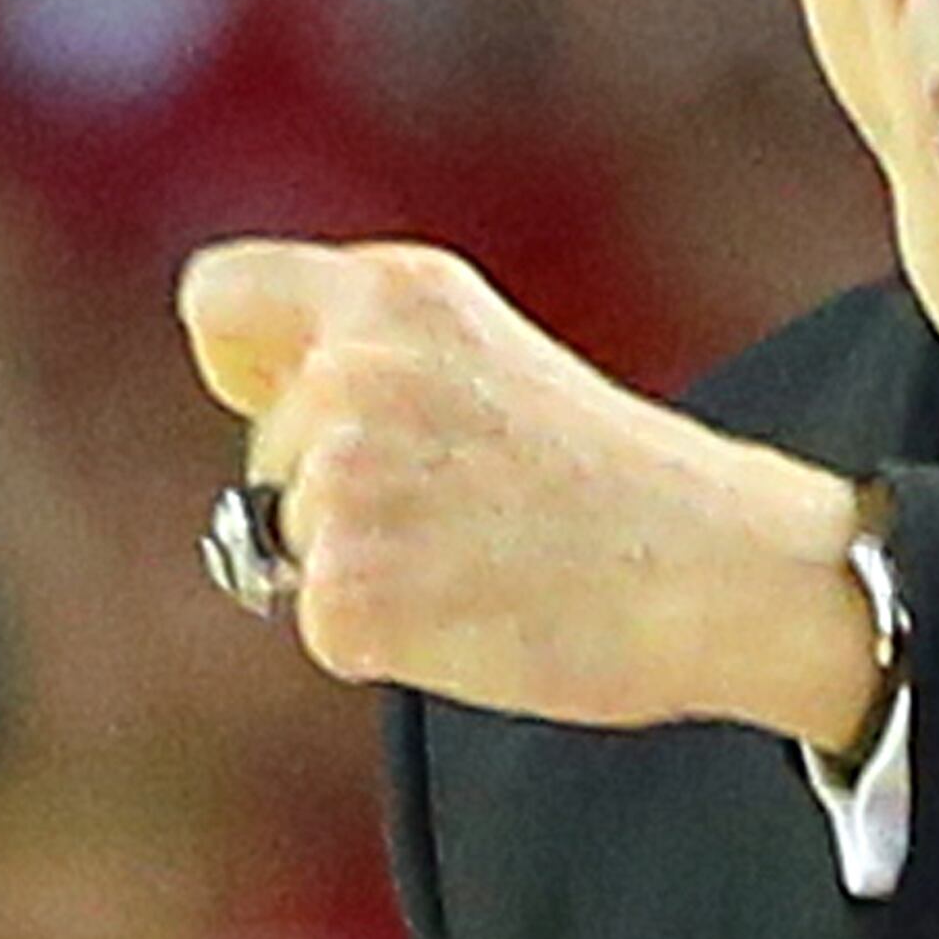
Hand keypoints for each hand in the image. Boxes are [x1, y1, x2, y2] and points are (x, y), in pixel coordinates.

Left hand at [176, 235, 881, 745]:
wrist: (720, 572)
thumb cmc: (620, 484)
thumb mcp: (490, 359)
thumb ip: (378, 360)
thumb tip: (273, 423)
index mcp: (391, 293)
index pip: (218, 302)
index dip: (252, 373)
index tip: (306, 411)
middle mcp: (352, 369)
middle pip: (267, 456)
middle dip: (337, 496)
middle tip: (471, 515)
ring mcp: (344, 481)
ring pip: (292, 545)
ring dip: (372, 572)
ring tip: (486, 561)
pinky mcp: (348, 591)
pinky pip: (326, 630)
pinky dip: (392, 644)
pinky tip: (479, 614)